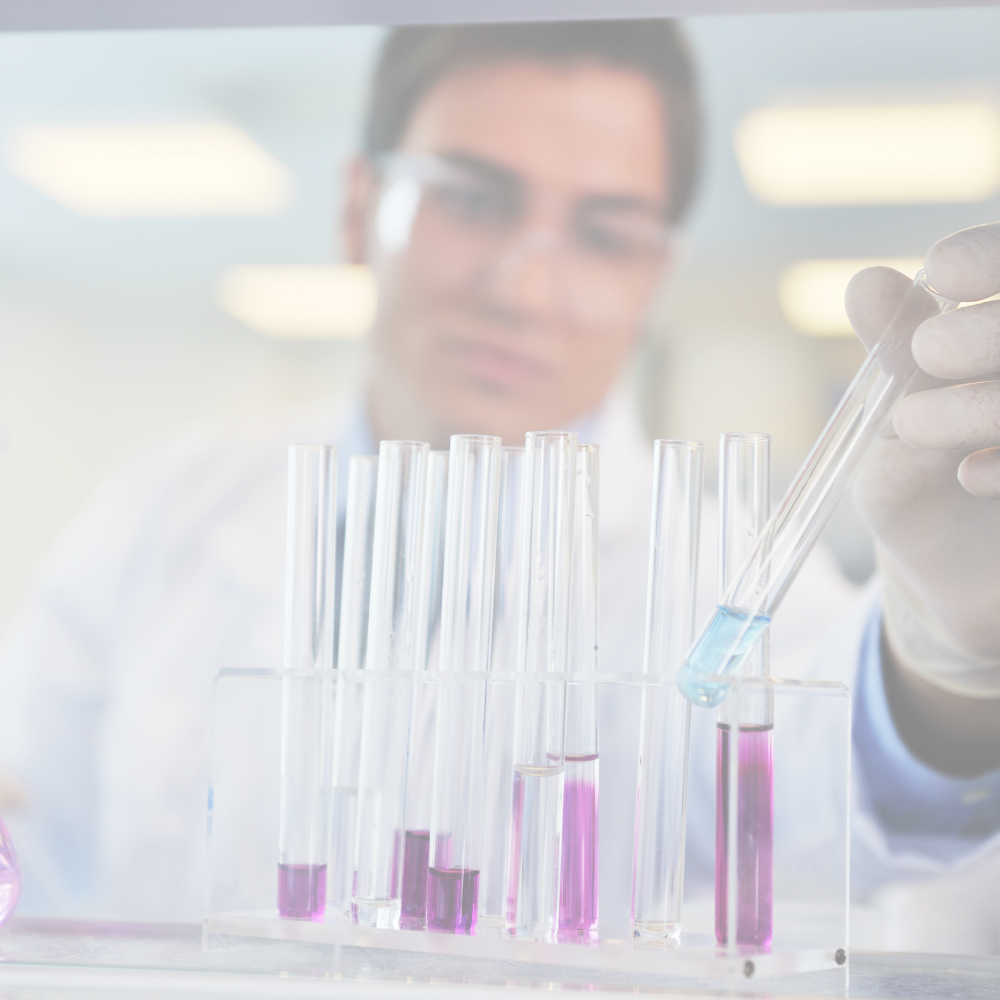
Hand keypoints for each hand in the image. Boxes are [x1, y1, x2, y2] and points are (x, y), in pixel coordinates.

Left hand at [848, 223, 999, 772]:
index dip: (989, 258)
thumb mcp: (895, 422)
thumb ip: (893, 355)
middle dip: (986, 331)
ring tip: (918, 426)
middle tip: (931, 350)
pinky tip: (971, 475)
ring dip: (985, 400)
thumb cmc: (918, 489)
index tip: (945, 269)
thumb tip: (866, 281)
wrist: (953, 586)